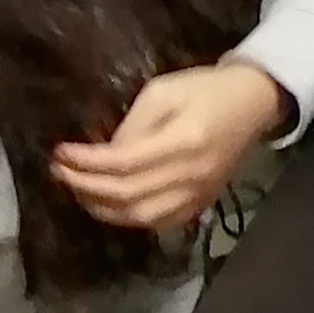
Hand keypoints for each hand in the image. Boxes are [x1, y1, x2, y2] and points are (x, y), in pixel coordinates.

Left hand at [51, 63, 288, 232]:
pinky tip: (110, 205)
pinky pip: (158, 224)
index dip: (86, 163)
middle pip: (126, 195)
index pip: (123, 164)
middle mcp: (191, 175)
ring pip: (139, 217)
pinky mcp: (201, 203)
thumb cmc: (207, 88)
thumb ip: (133, 124)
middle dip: (84, 186)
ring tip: (78, 190)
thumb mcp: (164, 90)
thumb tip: (105, 155)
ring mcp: (199, 194)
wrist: (254, 103)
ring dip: (101, 207)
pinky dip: (128, 219)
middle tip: (59, 172)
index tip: (60, 153)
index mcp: (184, 141)